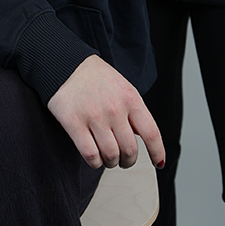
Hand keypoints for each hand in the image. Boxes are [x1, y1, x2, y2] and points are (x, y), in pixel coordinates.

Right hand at [47, 55, 164, 169]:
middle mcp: (114, 108)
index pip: (151, 133)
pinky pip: (91, 155)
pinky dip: (95, 162)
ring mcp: (94, 116)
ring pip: (111, 156)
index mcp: (130, 98)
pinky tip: (94, 157)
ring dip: (111, 162)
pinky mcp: (74, 122)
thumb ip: (133, 111)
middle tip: (123, 160)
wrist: (65, 63)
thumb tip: (144, 138)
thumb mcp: (122, 87)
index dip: (157, 152)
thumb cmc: (95, 77)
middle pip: (130, 150)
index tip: (159, 163)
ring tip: (107, 157)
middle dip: (128, 161)